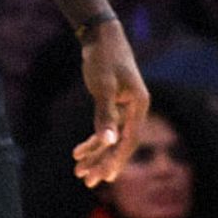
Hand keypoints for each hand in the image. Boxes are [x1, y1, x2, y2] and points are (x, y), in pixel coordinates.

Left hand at [71, 20, 148, 187]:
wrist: (101, 36)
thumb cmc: (103, 58)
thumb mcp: (102, 86)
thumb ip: (105, 114)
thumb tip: (108, 141)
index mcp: (139, 107)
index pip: (129, 141)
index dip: (116, 160)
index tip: (104, 177)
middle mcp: (135, 110)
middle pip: (120, 144)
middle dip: (103, 163)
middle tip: (86, 181)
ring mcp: (125, 109)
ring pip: (112, 139)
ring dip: (96, 155)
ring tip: (79, 171)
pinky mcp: (113, 105)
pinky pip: (105, 129)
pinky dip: (93, 141)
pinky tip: (79, 152)